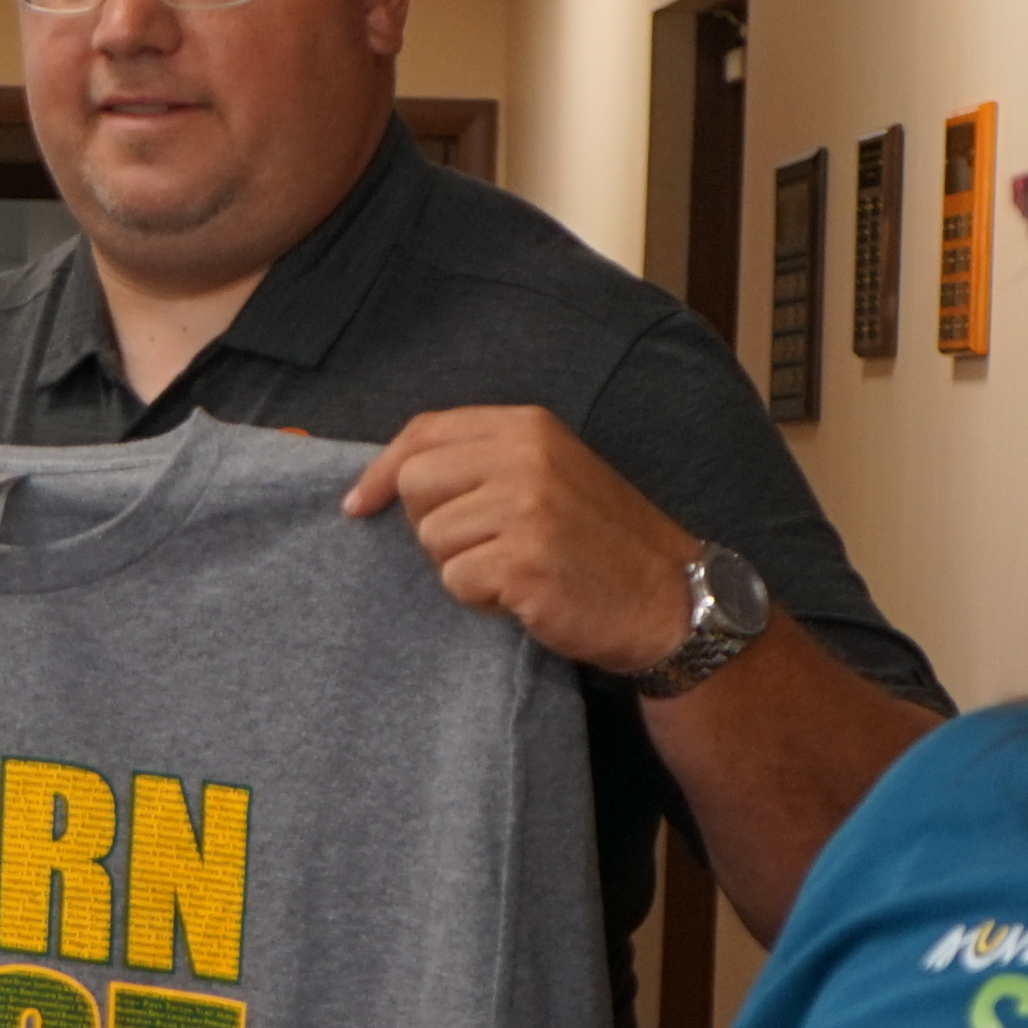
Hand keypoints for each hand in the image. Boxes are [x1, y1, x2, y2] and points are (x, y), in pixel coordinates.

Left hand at [344, 406, 700, 676]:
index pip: (423, 432)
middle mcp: (526, 456)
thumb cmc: (596, 542)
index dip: (381, 472)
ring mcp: (527, 506)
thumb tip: (387, 477)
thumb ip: (481, 463)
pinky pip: (457, 581)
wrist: (668, 599)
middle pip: (415, 485)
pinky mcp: (526, 559)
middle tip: (483, 547)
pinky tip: (525, 595)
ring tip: (516, 570)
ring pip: (432, 539)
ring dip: (462, 568)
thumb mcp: (548, 474)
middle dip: (433, 526)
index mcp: (527, 426)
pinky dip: (482, 600)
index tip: (359, 506)